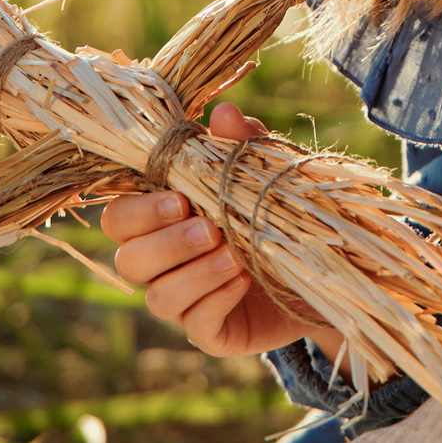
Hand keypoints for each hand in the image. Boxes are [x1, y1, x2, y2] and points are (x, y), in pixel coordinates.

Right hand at [100, 103, 338, 359]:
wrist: (322, 264)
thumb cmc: (276, 208)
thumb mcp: (264, 170)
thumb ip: (240, 144)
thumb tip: (224, 112)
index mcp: (163, 217)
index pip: (119, 218)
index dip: (138, 212)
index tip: (178, 199)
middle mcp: (163, 261)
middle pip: (127, 259)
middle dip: (164, 244)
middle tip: (207, 229)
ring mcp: (184, 299)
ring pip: (157, 297)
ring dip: (193, 274)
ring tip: (232, 255)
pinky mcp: (211, 331)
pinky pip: (194, 324)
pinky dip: (215, 299)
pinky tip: (242, 281)